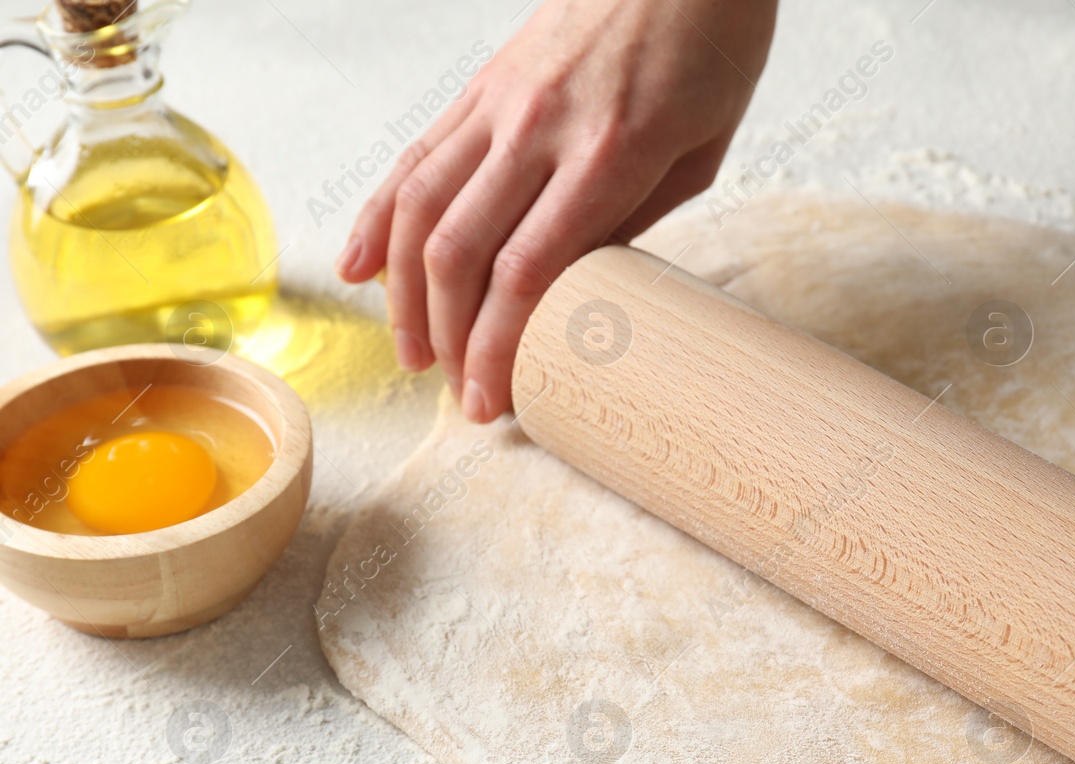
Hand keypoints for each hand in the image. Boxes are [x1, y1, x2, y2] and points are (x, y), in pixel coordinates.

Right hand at [336, 0, 776, 421]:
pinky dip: (381, 215)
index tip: (491, 403)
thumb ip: (635, 220)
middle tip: (456, 393)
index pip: (526, 272)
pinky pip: (417, 156)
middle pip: (460, 251)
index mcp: (609, 154)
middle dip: (449, 337)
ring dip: (405, 292)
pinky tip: (362, 265)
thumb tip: (580, 287)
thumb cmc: (710, 48)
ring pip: (421, 206)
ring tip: (412, 352)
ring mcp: (500, 102)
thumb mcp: (702, 152)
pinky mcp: (481, 86)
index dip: (497, 348)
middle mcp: (540, 128)